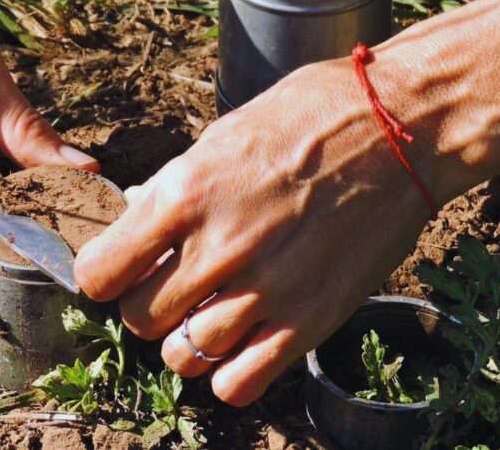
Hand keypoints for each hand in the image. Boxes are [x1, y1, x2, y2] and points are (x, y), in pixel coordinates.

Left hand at [75, 0, 499, 405]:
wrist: (400, 129)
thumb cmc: (312, 116)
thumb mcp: (223, 135)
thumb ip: (175, 190)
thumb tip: (139, 225)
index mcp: (185, 195)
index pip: (100, 274)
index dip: (103, 275)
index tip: (118, 270)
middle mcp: (217, 251)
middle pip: (137, 318)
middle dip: (146, 303)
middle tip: (172, 283)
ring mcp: (264, 292)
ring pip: (181, 357)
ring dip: (185, 339)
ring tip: (209, 311)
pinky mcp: (309, 322)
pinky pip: (239, 384)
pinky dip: (229, 372)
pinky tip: (241, 342)